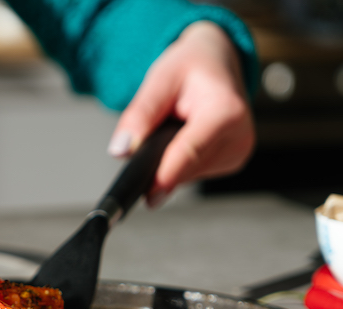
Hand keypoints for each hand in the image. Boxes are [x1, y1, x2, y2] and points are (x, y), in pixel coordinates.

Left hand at [107, 21, 255, 207]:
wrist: (216, 62)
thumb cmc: (190, 67)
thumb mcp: (160, 79)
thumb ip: (140, 115)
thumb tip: (121, 151)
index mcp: (226, 111)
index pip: (190, 152)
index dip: (165, 175)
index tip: (147, 194)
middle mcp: (239, 136)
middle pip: (185, 169)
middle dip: (158, 162)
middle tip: (147, 137)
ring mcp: (238, 153)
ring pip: (186, 176)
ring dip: (168, 161)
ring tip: (170, 128)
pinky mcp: (231, 162)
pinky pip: (192, 173)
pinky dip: (178, 162)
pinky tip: (180, 139)